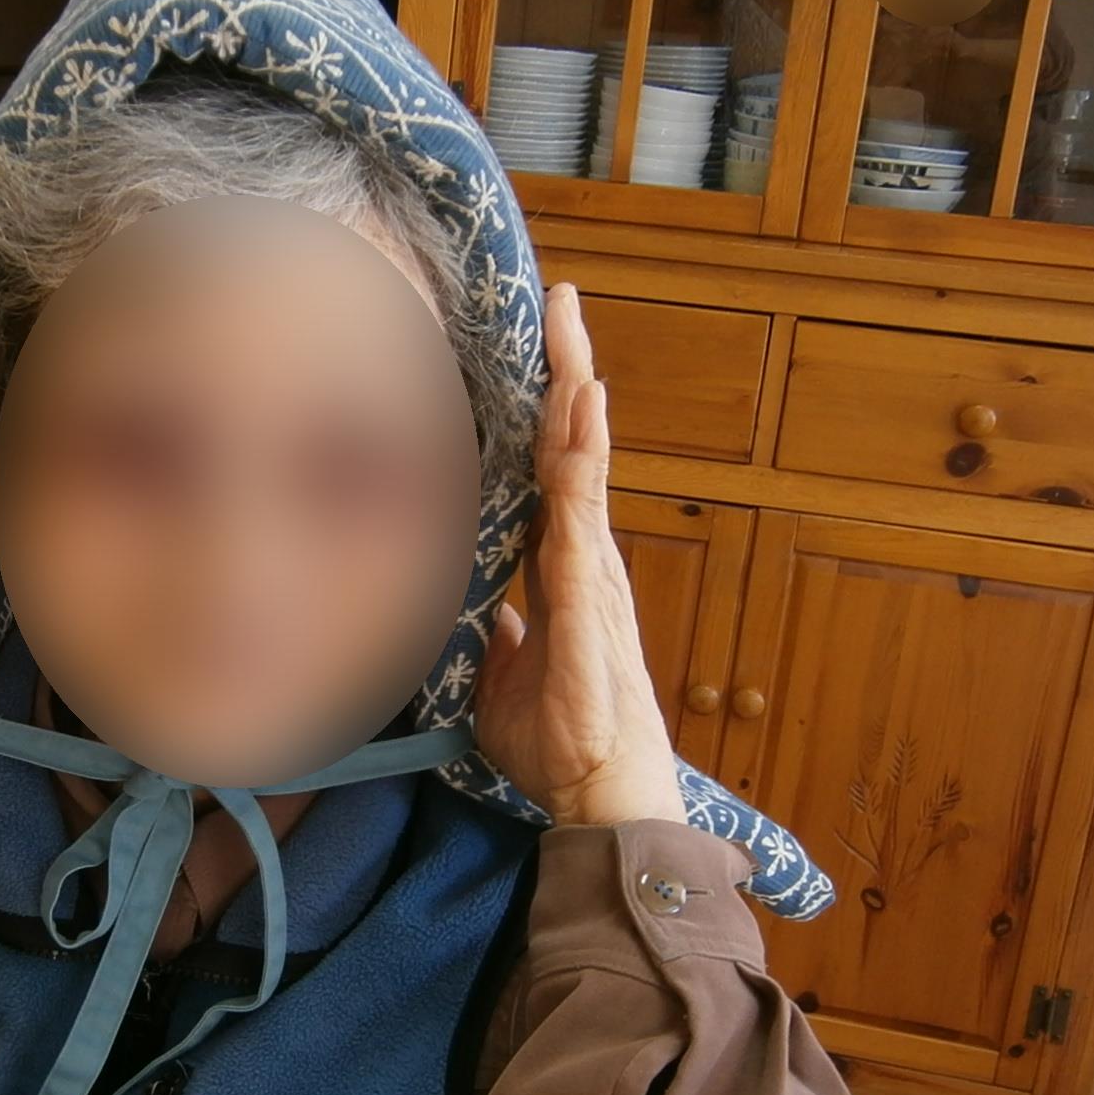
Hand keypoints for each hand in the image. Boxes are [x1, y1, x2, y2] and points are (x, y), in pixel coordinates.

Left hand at [473, 282, 685, 828]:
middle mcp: (587, 559)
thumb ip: (504, 640)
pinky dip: (582, 457)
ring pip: (587, 463)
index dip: (548, 417)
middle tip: (561, 302)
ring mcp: (594, 572)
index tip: (539, 359)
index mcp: (566, 573)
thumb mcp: (507, 681)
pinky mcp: (590, 595)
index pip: (554, 476)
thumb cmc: (561, 743)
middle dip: (568, 375)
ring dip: (576, 393)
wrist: (599, 791)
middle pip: (577, 449)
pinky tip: (581, 409)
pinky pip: (584, 511)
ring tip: (571, 327)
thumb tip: (495, 618)